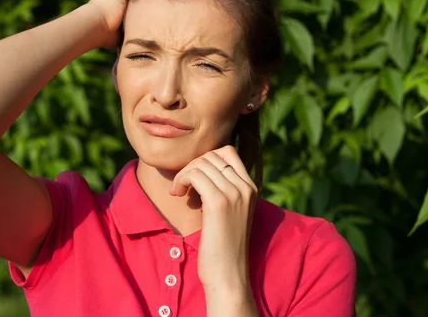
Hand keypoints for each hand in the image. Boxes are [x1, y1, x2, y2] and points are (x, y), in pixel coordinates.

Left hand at [170, 146, 258, 293]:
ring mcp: (234, 193)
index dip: (206, 159)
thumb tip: (201, 171)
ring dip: (184, 174)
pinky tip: (177, 195)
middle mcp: (246, 187)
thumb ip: (224, 191)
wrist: (228, 275)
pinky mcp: (219, 202)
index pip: (228, 152)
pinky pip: (194, 174)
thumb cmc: (223, 248)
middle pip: (212, 155)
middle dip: (192, 166)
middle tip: (182, 186)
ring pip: (201, 163)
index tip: (194, 178)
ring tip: (179, 192)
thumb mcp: (230, 213)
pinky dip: (181, 180)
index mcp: (251, 188)